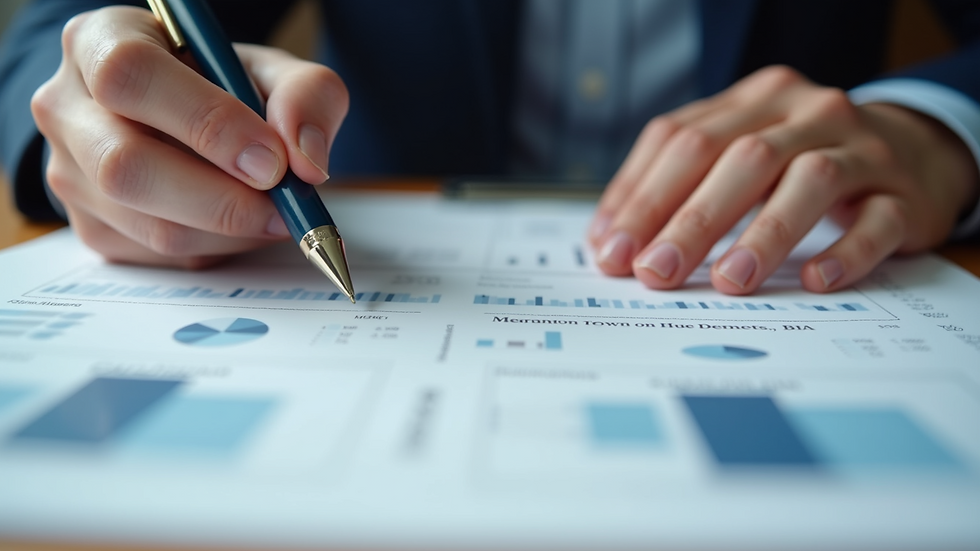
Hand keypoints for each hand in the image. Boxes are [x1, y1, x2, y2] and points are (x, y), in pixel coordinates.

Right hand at [30, 6, 347, 267]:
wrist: (195, 117)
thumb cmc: (226, 86)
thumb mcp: (276, 71)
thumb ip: (306, 97)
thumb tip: (305, 161)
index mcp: (100, 41)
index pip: (131, 75)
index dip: (206, 122)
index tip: (271, 160)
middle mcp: (67, 105)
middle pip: (126, 165)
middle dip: (222, 199)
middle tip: (284, 207)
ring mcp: (70, 173)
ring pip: (148, 224)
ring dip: (230, 232)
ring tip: (276, 214)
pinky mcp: (91, 227)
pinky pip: (159, 256)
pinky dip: (217, 249)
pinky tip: (241, 224)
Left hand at [589, 66, 978, 293]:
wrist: (914, 152)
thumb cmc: (804, 160)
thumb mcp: (739, 154)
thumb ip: (678, 186)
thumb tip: (609, 243)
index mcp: (755, 99)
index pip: (684, 139)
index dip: (642, 196)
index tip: (611, 249)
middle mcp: (807, 113)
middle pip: (740, 159)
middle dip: (689, 219)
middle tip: (653, 272)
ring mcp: (861, 150)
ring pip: (809, 181)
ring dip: (763, 234)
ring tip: (728, 280)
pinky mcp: (904, 195)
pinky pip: (878, 222)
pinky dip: (846, 252)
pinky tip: (817, 280)